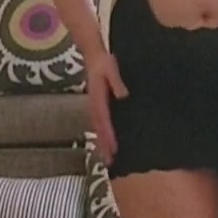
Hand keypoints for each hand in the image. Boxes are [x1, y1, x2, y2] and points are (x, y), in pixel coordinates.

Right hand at [86, 51, 128, 167]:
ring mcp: (95, 106)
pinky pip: (99, 123)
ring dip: (102, 143)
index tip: (114, 149)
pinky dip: (102, 135)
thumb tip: (123, 96)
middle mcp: (95, 105)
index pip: (104, 120)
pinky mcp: (97, 105)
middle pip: (99, 129)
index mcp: (98, 98)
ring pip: (98, 128)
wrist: (93, 55)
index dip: (109, 136)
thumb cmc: (104, 62)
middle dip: (104, 146)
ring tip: (107, 159)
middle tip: (110, 162)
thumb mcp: (111, 68)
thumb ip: (117, 82)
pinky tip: (107, 142)